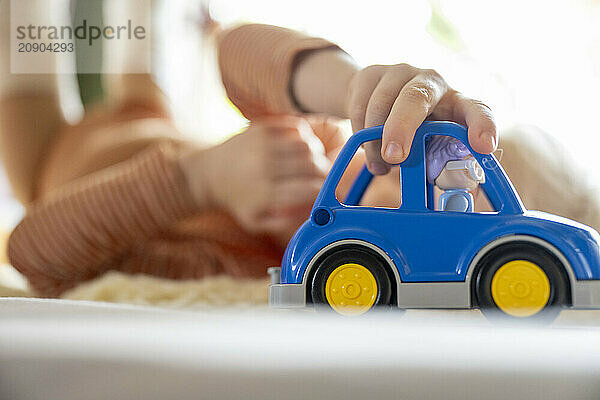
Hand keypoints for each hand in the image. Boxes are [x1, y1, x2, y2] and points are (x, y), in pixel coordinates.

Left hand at [181, 116, 329, 241]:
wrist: (209, 174)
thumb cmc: (238, 200)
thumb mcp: (256, 222)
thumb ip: (284, 223)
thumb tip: (312, 214)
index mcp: (264, 194)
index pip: (308, 189)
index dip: (323, 190)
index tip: (325, 191)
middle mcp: (263, 167)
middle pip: (312, 165)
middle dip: (324, 171)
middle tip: (323, 176)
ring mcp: (261, 145)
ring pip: (307, 145)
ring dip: (317, 154)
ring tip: (313, 161)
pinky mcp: (261, 128)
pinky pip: (297, 127)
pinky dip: (305, 136)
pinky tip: (301, 146)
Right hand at [346, 63, 496, 173]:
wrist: (374, 96)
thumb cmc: (412, 129)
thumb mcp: (429, 144)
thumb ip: (435, 163)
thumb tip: (445, 197)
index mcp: (457, 102)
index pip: (477, 109)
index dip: (482, 125)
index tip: (483, 146)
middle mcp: (432, 81)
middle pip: (417, 97)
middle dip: (403, 128)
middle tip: (395, 157)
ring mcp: (401, 74)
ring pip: (381, 105)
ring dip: (375, 141)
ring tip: (380, 165)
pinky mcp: (372, 74)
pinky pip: (360, 107)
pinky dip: (360, 133)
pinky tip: (367, 146)